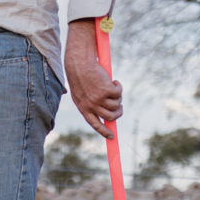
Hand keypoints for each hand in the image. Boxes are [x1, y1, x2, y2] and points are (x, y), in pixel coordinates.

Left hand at [65, 19, 122, 139]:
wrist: (80, 62)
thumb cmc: (81, 76)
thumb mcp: (82, 92)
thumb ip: (91, 103)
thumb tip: (106, 114)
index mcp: (83, 107)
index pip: (94, 124)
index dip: (104, 131)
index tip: (112, 136)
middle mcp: (90, 105)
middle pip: (110, 117)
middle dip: (118, 112)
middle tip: (119, 104)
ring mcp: (98, 98)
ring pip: (116, 106)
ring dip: (118, 98)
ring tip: (113, 89)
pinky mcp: (106, 90)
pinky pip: (119, 93)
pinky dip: (119, 86)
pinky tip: (113, 80)